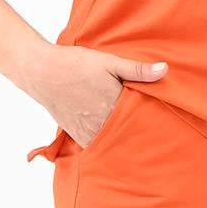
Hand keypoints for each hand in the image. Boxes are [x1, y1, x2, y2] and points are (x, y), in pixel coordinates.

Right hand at [26, 47, 168, 148]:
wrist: (41, 71)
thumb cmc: (75, 64)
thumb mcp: (109, 61)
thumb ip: (138, 70)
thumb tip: (164, 69)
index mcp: (114, 106)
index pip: (141, 120)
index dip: (151, 121)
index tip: (163, 124)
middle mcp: (101, 123)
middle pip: (127, 134)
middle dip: (138, 133)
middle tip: (154, 137)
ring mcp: (88, 131)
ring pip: (112, 143)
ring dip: (121, 140)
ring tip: (134, 139)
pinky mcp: (76, 134)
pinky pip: (95, 146)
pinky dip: (104, 143)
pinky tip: (111, 138)